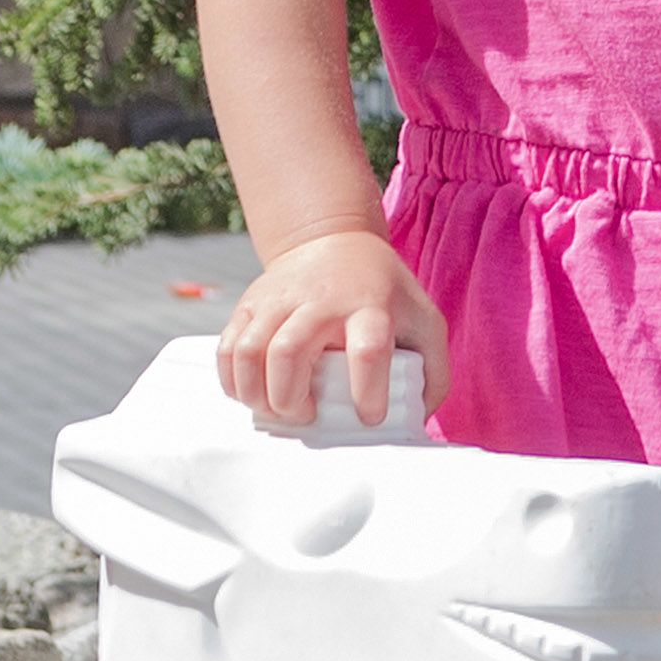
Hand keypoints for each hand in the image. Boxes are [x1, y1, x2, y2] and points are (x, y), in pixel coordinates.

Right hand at [218, 221, 441, 434]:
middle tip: (306, 416)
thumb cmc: (383, 291)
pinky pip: (227, 348)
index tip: (368, 418)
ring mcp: (279, 300)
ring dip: (257, 395)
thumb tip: (416, 421)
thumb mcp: (424, 319)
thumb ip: (433, 370)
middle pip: (289, 352)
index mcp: (369, 305)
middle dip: (291, 400)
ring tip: (277, 409)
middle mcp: (320, 300)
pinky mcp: (250, 304)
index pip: (369, 350)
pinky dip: (232, 381)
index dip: (367, 391)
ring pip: (249, 352)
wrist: (333, 239)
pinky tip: (252, 394)